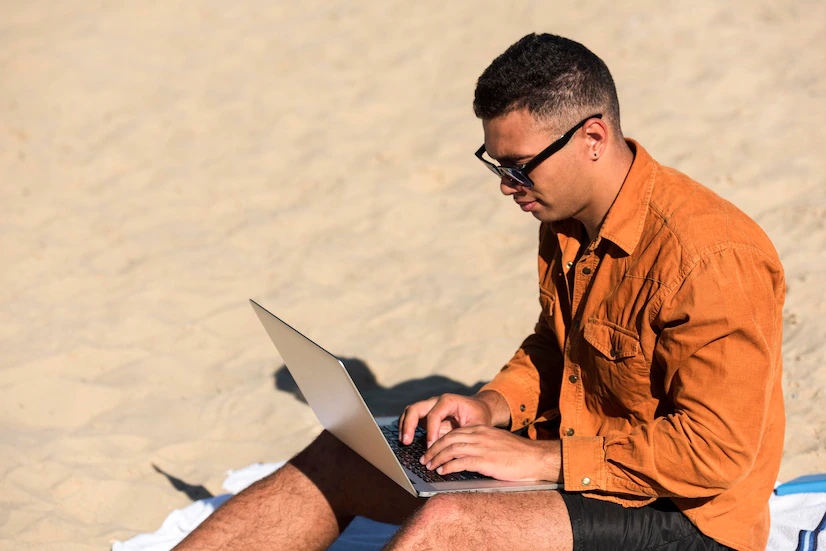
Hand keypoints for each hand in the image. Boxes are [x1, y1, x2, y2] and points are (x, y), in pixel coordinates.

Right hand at [398, 392, 506, 447]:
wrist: (479, 409)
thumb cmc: (479, 416)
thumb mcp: (477, 425)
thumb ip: (465, 436)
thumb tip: (454, 452)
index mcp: (449, 401)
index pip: (434, 414)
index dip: (431, 431)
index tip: (430, 446)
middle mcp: (436, 401)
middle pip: (416, 408)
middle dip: (409, 424)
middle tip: (407, 441)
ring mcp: (429, 407)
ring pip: (410, 411)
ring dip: (404, 426)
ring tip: (404, 441)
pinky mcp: (426, 415)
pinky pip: (411, 418)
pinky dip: (406, 427)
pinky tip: (406, 440)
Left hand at [419, 425, 561, 481]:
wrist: (535, 457)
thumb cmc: (517, 453)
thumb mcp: (496, 442)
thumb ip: (481, 443)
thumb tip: (466, 454)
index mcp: (481, 429)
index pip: (454, 432)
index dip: (440, 441)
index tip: (431, 450)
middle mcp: (479, 435)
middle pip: (449, 439)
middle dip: (434, 449)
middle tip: (425, 459)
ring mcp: (482, 447)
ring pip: (452, 449)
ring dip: (437, 458)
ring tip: (430, 466)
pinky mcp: (486, 460)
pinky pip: (461, 462)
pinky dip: (449, 466)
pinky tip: (442, 472)